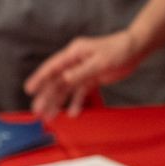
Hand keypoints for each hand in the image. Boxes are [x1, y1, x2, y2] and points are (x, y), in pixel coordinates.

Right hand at [23, 30, 141, 119]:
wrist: (135, 49)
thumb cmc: (118, 50)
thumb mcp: (99, 62)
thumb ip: (81, 72)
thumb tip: (64, 79)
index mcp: (74, 53)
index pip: (52, 67)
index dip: (40, 78)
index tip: (29, 89)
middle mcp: (75, 62)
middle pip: (57, 80)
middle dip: (46, 96)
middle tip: (37, 111)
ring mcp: (83, 70)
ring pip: (66, 88)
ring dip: (58, 102)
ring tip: (49, 116)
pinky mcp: (92, 77)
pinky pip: (80, 92)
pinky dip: (76, 102)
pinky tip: (73, 113)